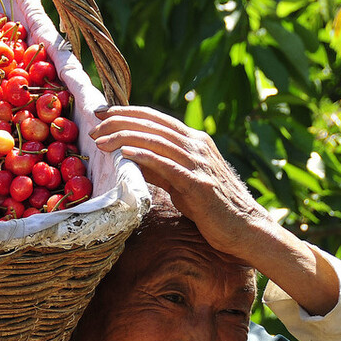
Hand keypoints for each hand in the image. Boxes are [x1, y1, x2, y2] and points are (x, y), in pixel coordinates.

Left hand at [90, 105, 273, 260]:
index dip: (127, 112)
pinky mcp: (199, 184)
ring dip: (126, 137)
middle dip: (120, 121)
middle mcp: (198, 146)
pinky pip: (168, 166)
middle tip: (94, 125)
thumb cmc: (212, 207)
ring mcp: (200, 164)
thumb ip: (159, 167)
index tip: (102, 112)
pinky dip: (146, 156)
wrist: (245, 228)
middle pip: (153, 125)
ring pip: (158, 141)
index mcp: (195, 141)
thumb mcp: (182, 181)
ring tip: (102, 140)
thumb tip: (129, 157)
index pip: (156, 118)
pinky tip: (126, 153)